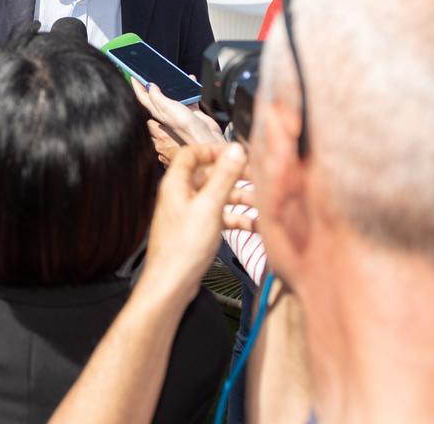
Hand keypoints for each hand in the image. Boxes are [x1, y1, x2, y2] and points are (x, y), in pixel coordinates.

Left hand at [132, 81, 222, 162]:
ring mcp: (178, 110)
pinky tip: (191, 80)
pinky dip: (189, 88)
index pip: (142, 96)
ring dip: (172, 83)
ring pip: (172, 93)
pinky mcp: (190, 110)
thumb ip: (157, 96)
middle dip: (152, 82)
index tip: (133, 73)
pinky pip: (188, 96)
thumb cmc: (184, 125)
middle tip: (149, 71)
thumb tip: (149, 86)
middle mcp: (165, 110)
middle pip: (155, 94)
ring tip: (171, 73)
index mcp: (157, 110)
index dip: (137, 85)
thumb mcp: (166, 107)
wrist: (204, 136)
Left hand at [142, 143, 250, 298]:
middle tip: (257, 178)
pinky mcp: (196, 230)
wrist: (172, 283)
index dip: (213, 150)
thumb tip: (235, 149)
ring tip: (261, 204)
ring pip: (216, 197)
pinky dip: (235, 219)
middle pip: (208, 175)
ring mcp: (188, 213)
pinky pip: (218, 217)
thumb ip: (223, 176)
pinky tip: (254, 226)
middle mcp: (180, 195)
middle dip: (233, 176)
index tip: (236, 154)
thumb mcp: (209, 206)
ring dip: (239, 199)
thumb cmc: (184, 245)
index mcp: (176, 183)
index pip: (191, 153)